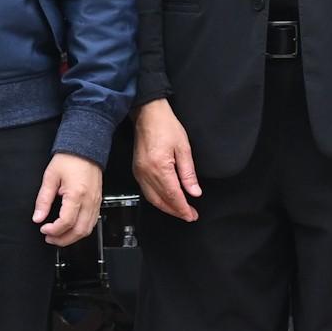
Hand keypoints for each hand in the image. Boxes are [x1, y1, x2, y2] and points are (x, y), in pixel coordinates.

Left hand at [31, 152, 105, 247]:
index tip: (44, 229)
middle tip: (49, 238)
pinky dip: (81, 230)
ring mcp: (95, 202)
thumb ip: (43, 199)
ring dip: (73, 237)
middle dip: (63, 239)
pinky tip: (71, 229)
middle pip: (79, 231)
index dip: (53, 230)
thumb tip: (38, 216)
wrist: (85, 148)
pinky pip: (93, 222)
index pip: (66, 222)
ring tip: (59, 236)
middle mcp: (89, 201)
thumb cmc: (70, 159)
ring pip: (88, 230)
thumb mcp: (50, 177)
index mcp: (77, 194)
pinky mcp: (98, 202)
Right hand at [131, 102, 202, 223]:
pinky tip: (166, 200)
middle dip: (176, 211)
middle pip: (162, 201)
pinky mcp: (137, 170)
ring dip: (166, 207)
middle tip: (189, 216)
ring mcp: (139, 173)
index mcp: (159, 167)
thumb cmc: (166, 126)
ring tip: (180, 211)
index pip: (173, 195)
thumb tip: (194, 192)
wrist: (148, 114)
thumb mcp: (183, 148)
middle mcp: (146, 173)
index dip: (183, 208)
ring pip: (153, 199)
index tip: (192, 215)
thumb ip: (188, 173)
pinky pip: (146, 191)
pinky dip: (157, 200)